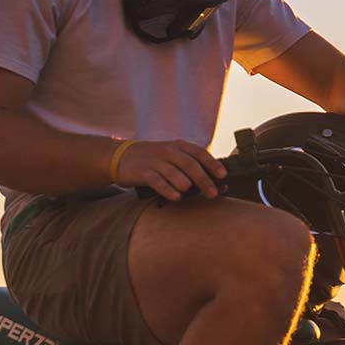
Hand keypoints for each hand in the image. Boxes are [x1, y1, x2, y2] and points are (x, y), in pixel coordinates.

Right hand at [112, 139, 226, 200]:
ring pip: (174, 172)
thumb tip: (214, 182)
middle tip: (213, 193)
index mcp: (178, 146)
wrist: (121, 156)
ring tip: (192, 192)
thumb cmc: (154, 160)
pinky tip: (176, 197)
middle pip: (189, 164)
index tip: (223, 175)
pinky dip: (168, 189)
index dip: (212, 164)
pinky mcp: (142, 172)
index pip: (199, 153)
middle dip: (203, 179)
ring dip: (185, 183)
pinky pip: (157, 181)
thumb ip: (189, 166)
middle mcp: (168, 151)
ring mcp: (155, 161)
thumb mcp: (171, 156)